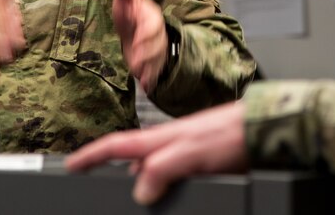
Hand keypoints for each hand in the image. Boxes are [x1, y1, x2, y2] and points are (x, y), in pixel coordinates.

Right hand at [66, 101, 248, 204]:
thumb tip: (140, 191)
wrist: (263, 132)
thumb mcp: (192, 151)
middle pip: (131, 163)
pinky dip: (165, 190)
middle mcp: (169, 144)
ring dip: (143, 186)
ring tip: (134, 201)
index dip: (90, 155)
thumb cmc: (231, 133)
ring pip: (153, 173)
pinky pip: (173, 180)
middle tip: (96, 186)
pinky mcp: (200, 164)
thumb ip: (163, 167)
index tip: (70, 164)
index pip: (116, 146)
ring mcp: (184, 154)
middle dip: (113, 174)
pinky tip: (170, 198)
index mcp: (160, 138)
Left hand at [111, 0, 166, 91]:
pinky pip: (156, 70)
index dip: (145, 30)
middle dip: (147, 51)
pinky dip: (152, 78)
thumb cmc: (130, 13)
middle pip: (156, 41)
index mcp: (149, 14)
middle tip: (137, 63)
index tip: (137, 38)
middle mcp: (155, 31)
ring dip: (149, 66)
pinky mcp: (154, 62)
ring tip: (139, 76)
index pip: (151, 21)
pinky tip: (147, 86)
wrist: (140, 30)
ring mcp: (156, 47)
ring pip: (157, 57)